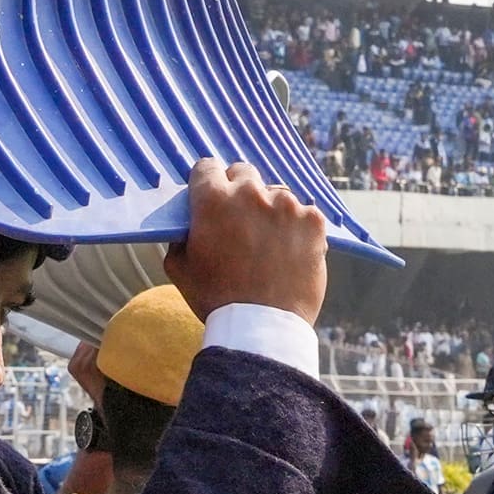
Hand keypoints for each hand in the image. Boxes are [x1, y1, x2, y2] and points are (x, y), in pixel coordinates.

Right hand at [166, 157, 328, 326]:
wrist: (262, 327)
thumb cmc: (216, 299)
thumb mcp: (179, 269)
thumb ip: (179, 238)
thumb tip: (187, 225)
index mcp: (213, 200)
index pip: (207, 166)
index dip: (207, 182)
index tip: (211, 195)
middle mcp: (250, 193)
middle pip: (244, 172)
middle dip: (240, 191)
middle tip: (241, 220)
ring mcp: (286, 205)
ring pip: (276, 194)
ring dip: (271, 210)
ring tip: (269, 243)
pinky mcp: (313, 221)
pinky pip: (304, 213)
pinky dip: (298, 228)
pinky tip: (290, 252)